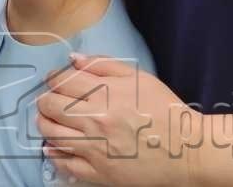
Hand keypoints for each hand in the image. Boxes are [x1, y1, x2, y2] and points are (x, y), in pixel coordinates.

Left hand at [36, 55, 201, 185]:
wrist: (187, 150)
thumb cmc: (165, 112)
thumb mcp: (139, 78)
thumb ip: (103, 65)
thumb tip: (73, 59)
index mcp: (105, 94)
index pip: (61, 81)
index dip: (54, 79)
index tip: (55, 81)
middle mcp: (95, 120)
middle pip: (50, 105)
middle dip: (45, 100)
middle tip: (50, 101)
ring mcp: (95, 148)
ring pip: (50, 133)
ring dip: (44, 124)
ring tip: (50, 121)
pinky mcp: (98, 172)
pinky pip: (64, 163)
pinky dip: (54, 154)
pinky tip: (56, 147)